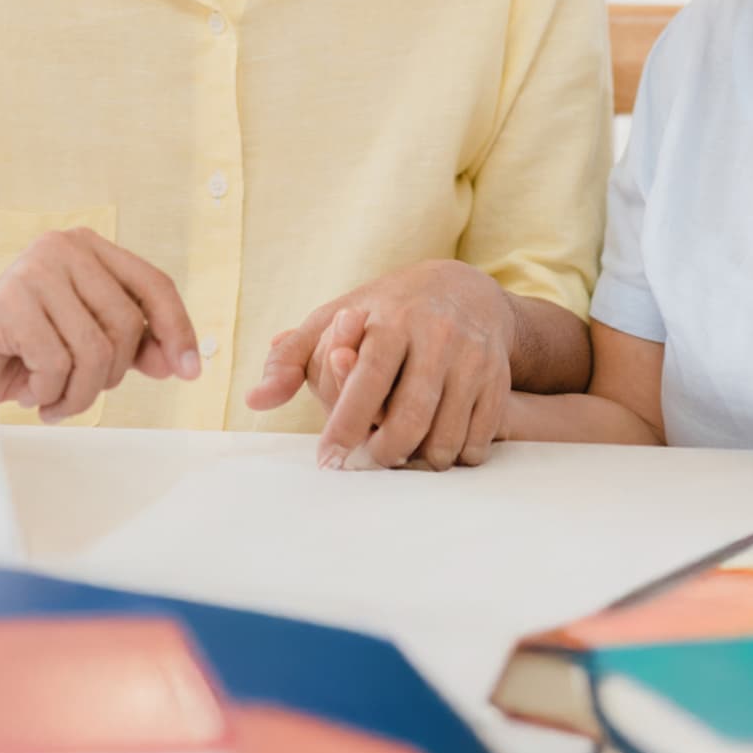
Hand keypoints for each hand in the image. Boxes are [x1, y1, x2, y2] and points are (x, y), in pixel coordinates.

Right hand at [0, 229, 200, 422]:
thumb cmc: (20, 352)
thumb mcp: (86, 346)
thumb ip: (133, 347)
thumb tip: (178, 362)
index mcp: (87, 247)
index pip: (154, 284)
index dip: (178, 329)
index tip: (189, 372)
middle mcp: (62, 247)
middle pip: (127, 324)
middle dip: (109, 375)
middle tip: (76, 391)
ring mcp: (33, 270)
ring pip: (95, 351)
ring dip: (77, 393)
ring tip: (51, 398)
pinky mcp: (8, 301)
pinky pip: (56, 364)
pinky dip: (47, 392)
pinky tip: (26, 390)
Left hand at [249, 260, 515, 471]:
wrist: (467, 289)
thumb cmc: (386, 311)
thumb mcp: (336, 318)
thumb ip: (293, 358)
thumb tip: (255, 401)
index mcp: (392, 320)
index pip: (368, 381)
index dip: (346, 426)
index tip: (328, 459)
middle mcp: (437, 337)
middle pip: (410, 417)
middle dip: (383, 452)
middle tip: (366, 462)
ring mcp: (473, 359)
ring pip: (445, 434)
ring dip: (419, 460)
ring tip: (400, 457)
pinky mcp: (498, 379)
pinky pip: (477, 438)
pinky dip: (454, 456)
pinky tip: (434, 449)